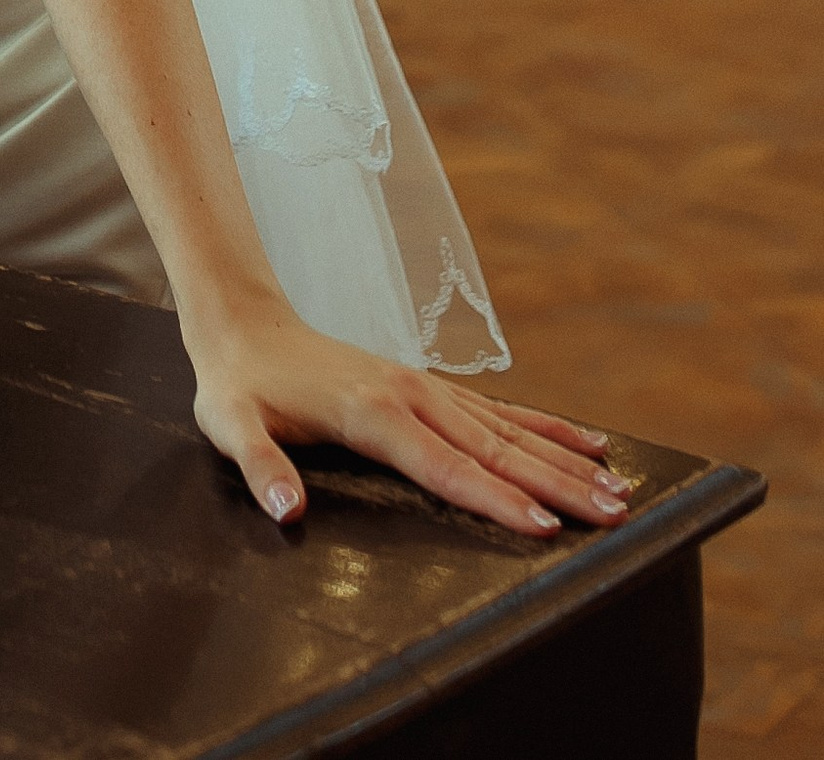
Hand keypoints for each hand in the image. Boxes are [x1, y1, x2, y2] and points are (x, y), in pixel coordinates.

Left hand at [190, 305, 630, 536]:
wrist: (243, 321)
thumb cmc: (238, 384)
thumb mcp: (230, 427)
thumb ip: (260, 469)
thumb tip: (286, 512)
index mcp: (373, 413)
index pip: (445, 467)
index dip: (495, 500)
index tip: (545, 528)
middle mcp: (410, 395)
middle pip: (495, 449)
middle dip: (557, 485)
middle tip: (615, 514)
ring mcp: (424, 387)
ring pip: (508, 430)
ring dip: (564, 459)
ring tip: (619, 486)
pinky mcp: (428, 386)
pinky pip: (497, 412)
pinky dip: (545, 428)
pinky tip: (585, 443)